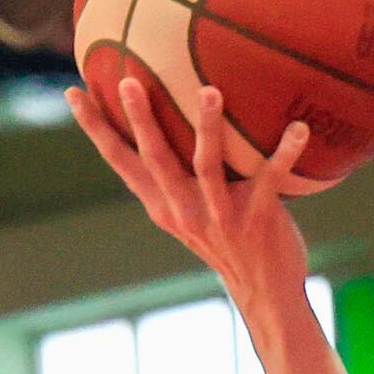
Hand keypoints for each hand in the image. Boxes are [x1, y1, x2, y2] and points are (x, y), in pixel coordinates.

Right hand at [62, 71, 313, 303]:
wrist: (265, 292)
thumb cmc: (228, 239)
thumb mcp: (189, 212)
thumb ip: (176, 177)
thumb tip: (164, 123)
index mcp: (162, 204)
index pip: (120, 161)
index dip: (95, 128)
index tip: (74, 92)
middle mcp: (183, 209)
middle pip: (155, 157)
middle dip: (141, 119)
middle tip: (130, 81)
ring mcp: (219, 216)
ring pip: (207, 166)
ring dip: (208, 127)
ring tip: (210, 90)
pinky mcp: (256, 219)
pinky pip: (270, 178)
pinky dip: (285, 153)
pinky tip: (299, 128)